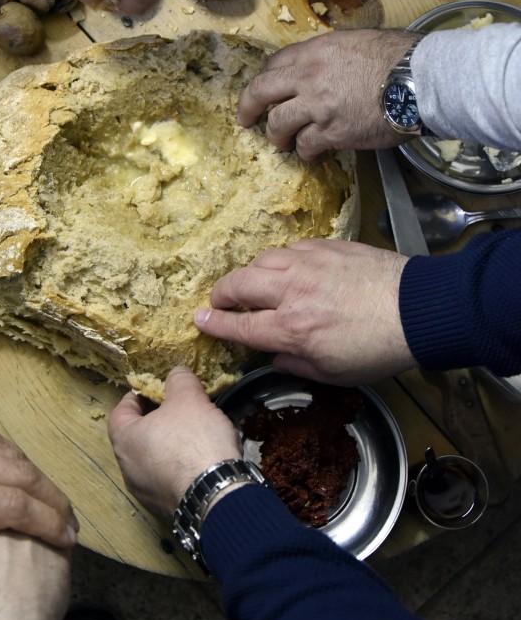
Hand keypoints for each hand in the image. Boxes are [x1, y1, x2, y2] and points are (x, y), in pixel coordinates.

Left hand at [108, 367, 242, 520]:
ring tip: (194, 435)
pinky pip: (169, 480)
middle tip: (177, 410)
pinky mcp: (167, 509)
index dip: (135, 397)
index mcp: (125, 440)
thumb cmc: (194, 441)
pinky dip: (180, 468)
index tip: (151, 390)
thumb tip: (176, 374)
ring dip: (169, 446)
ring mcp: (146, 493)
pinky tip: (202, 461)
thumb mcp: (189, 397)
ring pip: (153, 461)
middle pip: (136, 437)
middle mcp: (128, 469)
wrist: (216, 495)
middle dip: (156, 422)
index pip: (120, 412)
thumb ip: (179, 380)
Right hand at [194, 239, 414, 384]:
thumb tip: (274, 357)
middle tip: (219, 302)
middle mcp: (293, 292)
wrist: (419, 309)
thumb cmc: (380, 348)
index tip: (200, 320)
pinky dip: (280, 261)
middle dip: (221, 294)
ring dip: (250, 273)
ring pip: (261, 260)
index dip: (215, 324)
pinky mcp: (327, 246)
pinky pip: (290, 249)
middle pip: (239, 284)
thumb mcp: (335, 373)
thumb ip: (296, 364)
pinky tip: (288, 271)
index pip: (240, 325)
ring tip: (253, 285)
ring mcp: (309, 264)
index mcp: (293, 328)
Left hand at [237, 29, 421, 161]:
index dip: (266, 80)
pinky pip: (305, 147)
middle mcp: (308, 76)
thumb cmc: (397, 57)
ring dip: (278, 136)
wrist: (417, 79)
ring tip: (284, 144)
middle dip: (247, 108)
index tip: (264, 91)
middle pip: (261, 92)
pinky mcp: (331, 132)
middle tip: (245, 120)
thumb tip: (328, 65)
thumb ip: (332, 55)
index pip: (275, 64)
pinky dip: (306, 154)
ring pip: (278, 124)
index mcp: (314, 51)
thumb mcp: (356, 42)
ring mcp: (317, 106)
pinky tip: (314, 156)